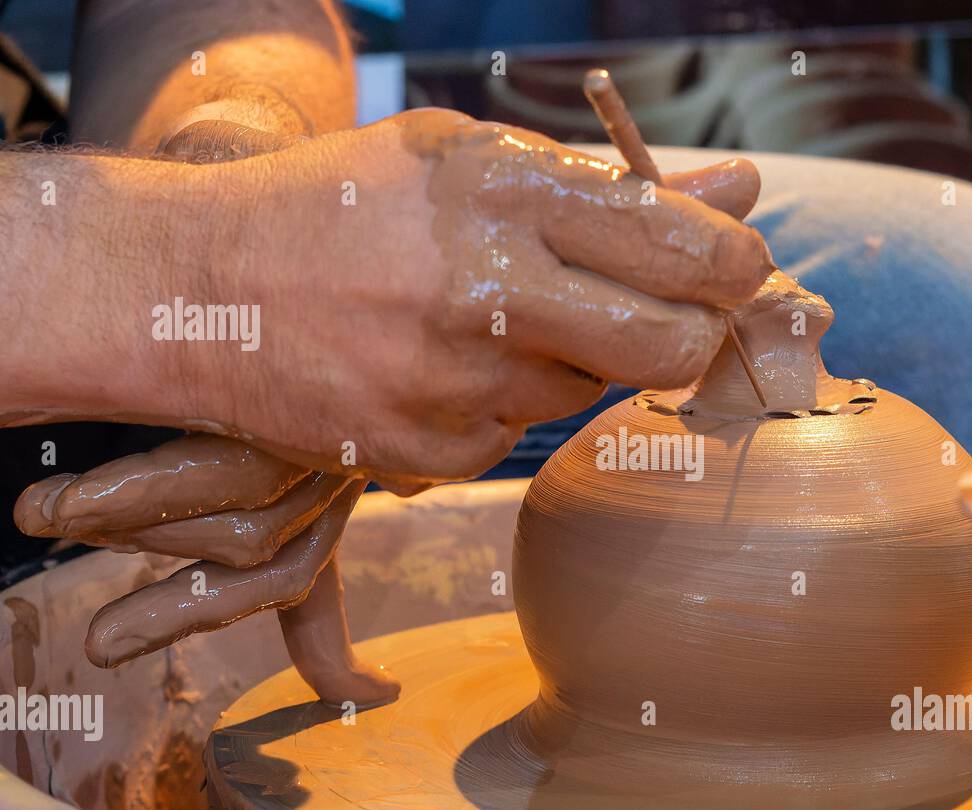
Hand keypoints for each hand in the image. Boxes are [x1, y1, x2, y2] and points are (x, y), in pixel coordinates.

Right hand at [181, 109, 771, 491]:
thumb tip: (743, 192)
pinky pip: (518, 432)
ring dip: (570, 358)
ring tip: (485, 316)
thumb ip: (611, 184)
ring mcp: (459, 389)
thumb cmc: (341, 208)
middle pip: (669, 349)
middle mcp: (488, 297)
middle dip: (691, 335)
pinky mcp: (436, 457)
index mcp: (502, 196)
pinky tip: (437, 362)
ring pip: (587, 390)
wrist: (197, 292)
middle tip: (669, 313)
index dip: (735, 265)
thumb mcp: (466, 160)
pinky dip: (503, 400)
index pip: (678, 247)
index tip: (739, 267)